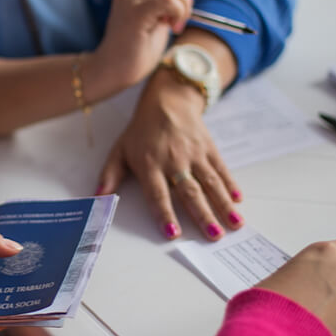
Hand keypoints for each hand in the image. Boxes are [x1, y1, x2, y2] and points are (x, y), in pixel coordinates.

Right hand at [90, 0, 192, 87]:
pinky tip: (173, 28)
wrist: (111, 73)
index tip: (180, 4)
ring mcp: (130, 0)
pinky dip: (179, 12)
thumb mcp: (155, 22)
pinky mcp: (134, 14)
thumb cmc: (134, 53)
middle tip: (180, 16)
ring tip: (175, 25)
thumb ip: (166, 5)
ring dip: (183, 4)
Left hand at [96, 69, 242, 240]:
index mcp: (149, 164)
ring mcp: (194, 154)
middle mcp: (173, 160)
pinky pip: (221, 169)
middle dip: (202, 215)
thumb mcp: (119, 150)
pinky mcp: (209, 148)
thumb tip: (97, 198)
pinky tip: (238, 201)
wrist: (168, 99)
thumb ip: (110, 175)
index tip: (173, 234)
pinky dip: (231, 185)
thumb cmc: (141, 131)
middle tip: (213, 235)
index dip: (165, 214)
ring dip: (223, 204)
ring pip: (210, 182)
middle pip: (189, 191)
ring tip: (235, 224)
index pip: (158, 194)